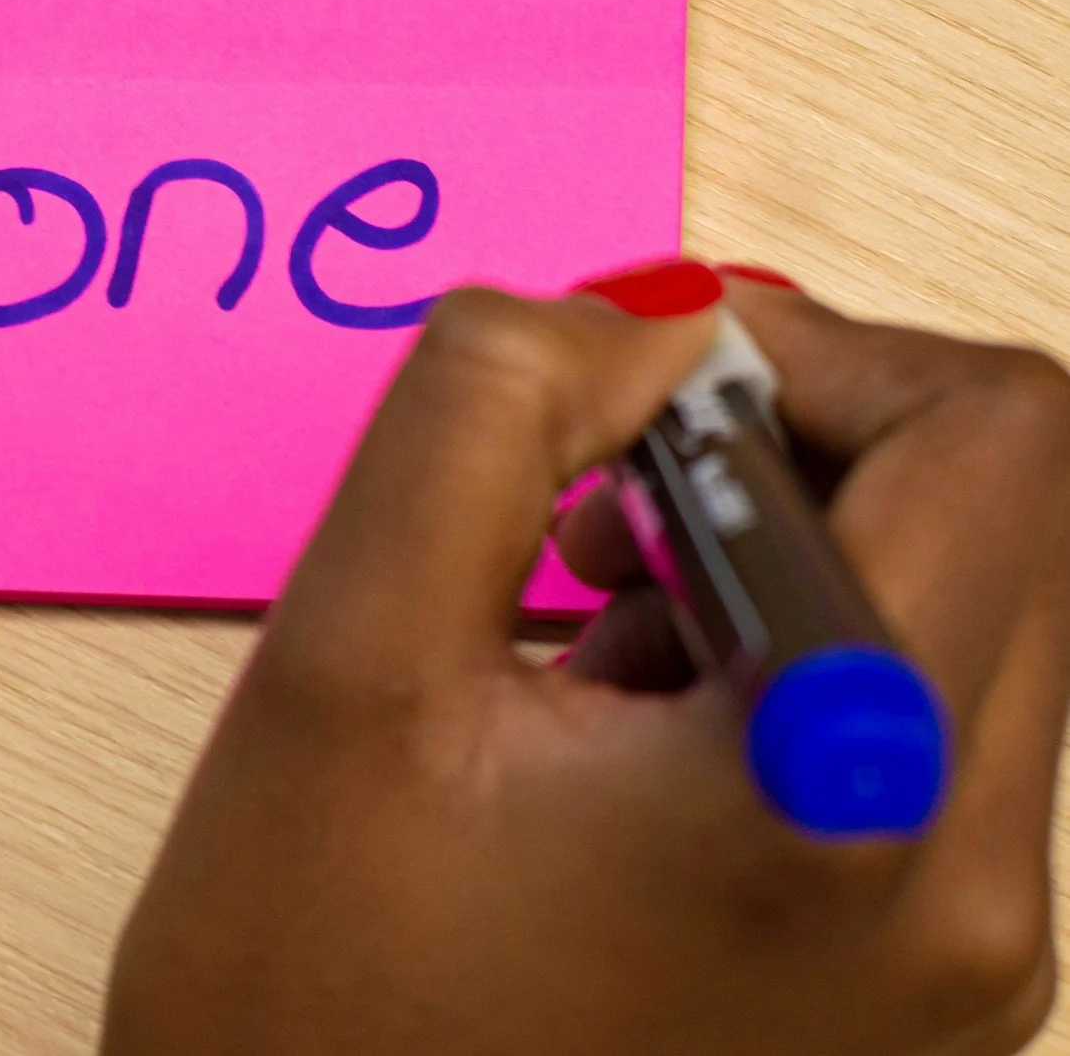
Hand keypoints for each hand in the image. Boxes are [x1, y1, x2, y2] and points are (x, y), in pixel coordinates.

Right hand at [104, 265, 1069, 1054]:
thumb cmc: (305, 1000)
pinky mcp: (924, 992)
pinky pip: (922, 737)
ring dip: (780, 557)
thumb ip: (486, 414)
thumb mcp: (346, 656)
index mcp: (844, 800)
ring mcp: (964, 965)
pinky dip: (785, 668)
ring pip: (965, 619)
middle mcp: (965, 899)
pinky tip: (616, 724)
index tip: (637, 394)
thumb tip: (638, 317)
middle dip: (790, 449)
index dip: (805, 350)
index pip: (992, 436)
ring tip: (581, 630)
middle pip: (1004, 518)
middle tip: (593, 506)